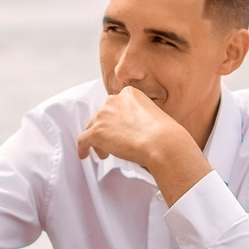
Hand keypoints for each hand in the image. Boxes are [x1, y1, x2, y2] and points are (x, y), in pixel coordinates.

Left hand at [76, 85, 208, 202]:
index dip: (115, 120)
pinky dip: (82, 148)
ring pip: (92, 128)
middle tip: (113, 143)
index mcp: (130, 93)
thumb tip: (133, 130)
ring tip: (105, 154)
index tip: (119, 130)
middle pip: (102, 115)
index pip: (115, 105)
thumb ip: (139, 117)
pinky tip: (84, 155)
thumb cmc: (165, 134)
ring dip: (98, 141)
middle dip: (106, 129)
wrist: (163, 143)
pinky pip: (83, 140)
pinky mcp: (96, 132)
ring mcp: (104, 115)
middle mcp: (114, 100)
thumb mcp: (154, 116)